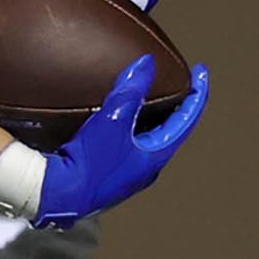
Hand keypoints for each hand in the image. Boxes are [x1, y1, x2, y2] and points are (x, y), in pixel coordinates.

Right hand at [36, 53, 211, 227]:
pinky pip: (128, 147)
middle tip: (179, 84)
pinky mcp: (108, 176)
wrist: (58, 194)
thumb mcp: (113, 120)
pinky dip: (132, 129)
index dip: (196, 94)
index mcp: (155, 156)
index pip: (186, 120)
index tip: (201, 73)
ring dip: (152, 118)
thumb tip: (147, 64)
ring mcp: (127, 175)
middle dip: (176, 107)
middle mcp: (145, 168)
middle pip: (170, 131)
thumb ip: (130, 90)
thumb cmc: (90, 162)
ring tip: (150, 99)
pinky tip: (119, 122)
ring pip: (148, 140)